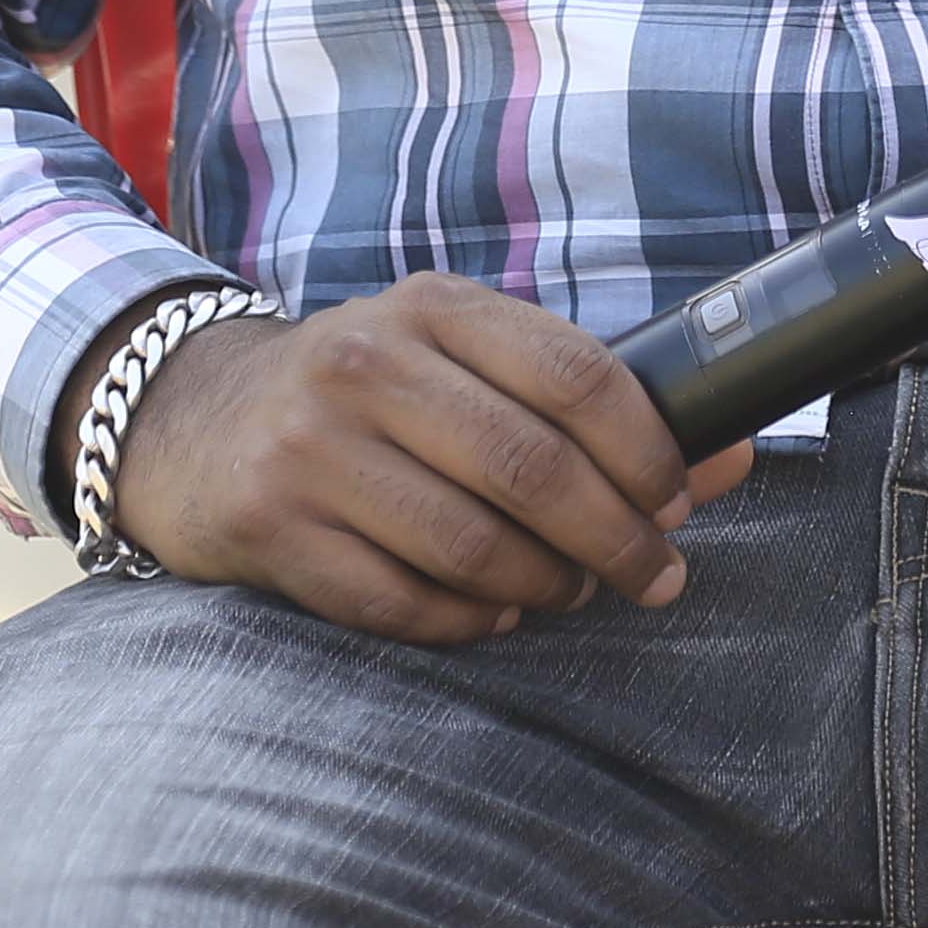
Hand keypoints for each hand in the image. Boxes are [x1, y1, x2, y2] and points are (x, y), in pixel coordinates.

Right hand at [100, 278, 758, 645]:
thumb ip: (589, 405)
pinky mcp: (270, 525)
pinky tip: (490, 609)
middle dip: (616, 539)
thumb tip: (733, 454)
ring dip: (546, 586)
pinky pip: (401, 603)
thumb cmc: (368, 397)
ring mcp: (310, 447)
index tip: (678, 504)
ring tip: (567, 591)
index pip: (574, 374)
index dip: (647, 452)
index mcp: (431, 308)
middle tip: (654, 577)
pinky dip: (467, 620)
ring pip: (472, 545)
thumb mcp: (463, 363)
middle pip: (531, 468)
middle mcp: (365, 363)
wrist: (194, 421)